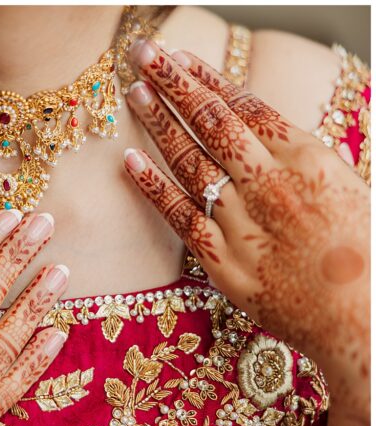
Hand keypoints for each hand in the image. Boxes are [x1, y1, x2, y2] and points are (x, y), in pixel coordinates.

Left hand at [123, 41, 369, 425]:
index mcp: (307, 157)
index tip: (180, 59)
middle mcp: (270, 183)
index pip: (245, 105)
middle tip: (143, 55)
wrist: (360, 314)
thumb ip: (299, 161)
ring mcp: (243, 222)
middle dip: (175, 84)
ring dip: (158, 124)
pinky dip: (153, 187)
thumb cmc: (360, 252)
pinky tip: (129, 161)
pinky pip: (180, 217)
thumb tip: (267, 137)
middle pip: (212, 123)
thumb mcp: (345, 187)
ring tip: (134, 93)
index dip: (206, 80)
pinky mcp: (222, 261)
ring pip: (190, 163)